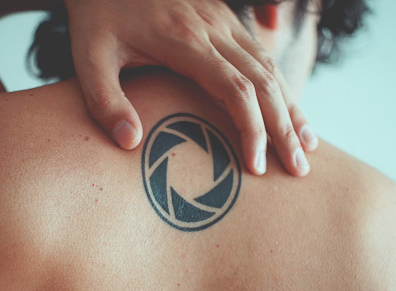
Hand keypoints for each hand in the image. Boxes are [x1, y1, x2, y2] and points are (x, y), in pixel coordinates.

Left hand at [62, 0, 317, 175]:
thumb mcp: (88, 57)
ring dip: (291, 108)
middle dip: (284, 128)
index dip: (251, 129)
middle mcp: (213, 28)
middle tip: (299, 169)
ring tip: (307, 147)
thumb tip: (130, 143)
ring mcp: (222, 20)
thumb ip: (105, 101)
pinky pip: (261, 55)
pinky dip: (280, 86)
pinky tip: (290, 110)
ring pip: (270, 67)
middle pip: (264, 81)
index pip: (234, 89)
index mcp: (183, 40)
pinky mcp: (223, 18)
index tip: (256, 166)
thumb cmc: (97, 15)